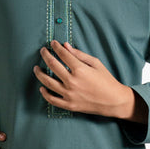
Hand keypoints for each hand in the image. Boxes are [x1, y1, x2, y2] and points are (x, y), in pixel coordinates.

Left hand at [33, 41, 147, 121]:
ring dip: (40, 74)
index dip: (56, 47)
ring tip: (36, 68)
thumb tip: (66, 46)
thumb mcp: (96, 63)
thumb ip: (79, 55)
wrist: (113, 101)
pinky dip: (45, 94)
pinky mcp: (69, 105)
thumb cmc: (106, 80)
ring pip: (48, 82)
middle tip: (43, 51)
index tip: (53, 43)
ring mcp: (69, 94)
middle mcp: (72, 82)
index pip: (62, 54)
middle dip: (46, 55)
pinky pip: (52, 100)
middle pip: (52, 65)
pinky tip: (42, 88)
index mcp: (80, 70)